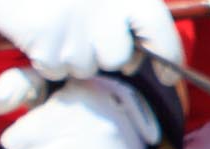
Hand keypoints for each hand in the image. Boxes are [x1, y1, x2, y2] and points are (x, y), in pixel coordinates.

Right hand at [0, 0, 182, 81]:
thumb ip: (126, 12)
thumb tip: (139, 55)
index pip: (160, 30)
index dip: (168, 56)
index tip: (168, 74)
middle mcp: (107, 12)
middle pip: (117, 58)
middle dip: (103, 53)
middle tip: (86, 34)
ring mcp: (77, 32)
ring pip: (84, 67)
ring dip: (72, 56)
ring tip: (59, 28)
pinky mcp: (49, 46)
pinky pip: (54, 70)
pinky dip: (46, 59)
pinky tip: (41, 34)